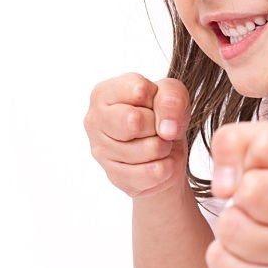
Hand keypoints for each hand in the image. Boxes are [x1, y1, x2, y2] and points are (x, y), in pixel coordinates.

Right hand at [84, 72, 190, 198]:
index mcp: (103, 93)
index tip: (153, 103)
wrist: (165, 149)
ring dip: (164, 146)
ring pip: (150, 148)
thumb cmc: (162, 113)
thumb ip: (173, 99)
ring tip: (157, 142)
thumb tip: (166, 129)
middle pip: (136, 120)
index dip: (157, 98)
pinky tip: (157, 160)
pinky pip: (154, 172)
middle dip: (158, 124)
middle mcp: (95, 121)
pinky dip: (166, 166)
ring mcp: (101, 152)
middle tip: (156, 126)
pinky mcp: (116, 177)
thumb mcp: (173, 94)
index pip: (139, 90)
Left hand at [206, 120, 267, 267]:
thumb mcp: (265, 147)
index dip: (252, 153)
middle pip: (252, 191)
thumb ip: (234, 142)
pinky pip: (223, 264)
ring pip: (232, 229)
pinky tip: (243, 251)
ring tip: (250, 224)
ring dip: (229, 224)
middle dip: (240, 192)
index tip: (265, 165)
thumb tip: (223, 186)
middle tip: (255, 201)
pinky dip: (221, 254)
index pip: (267, 146)